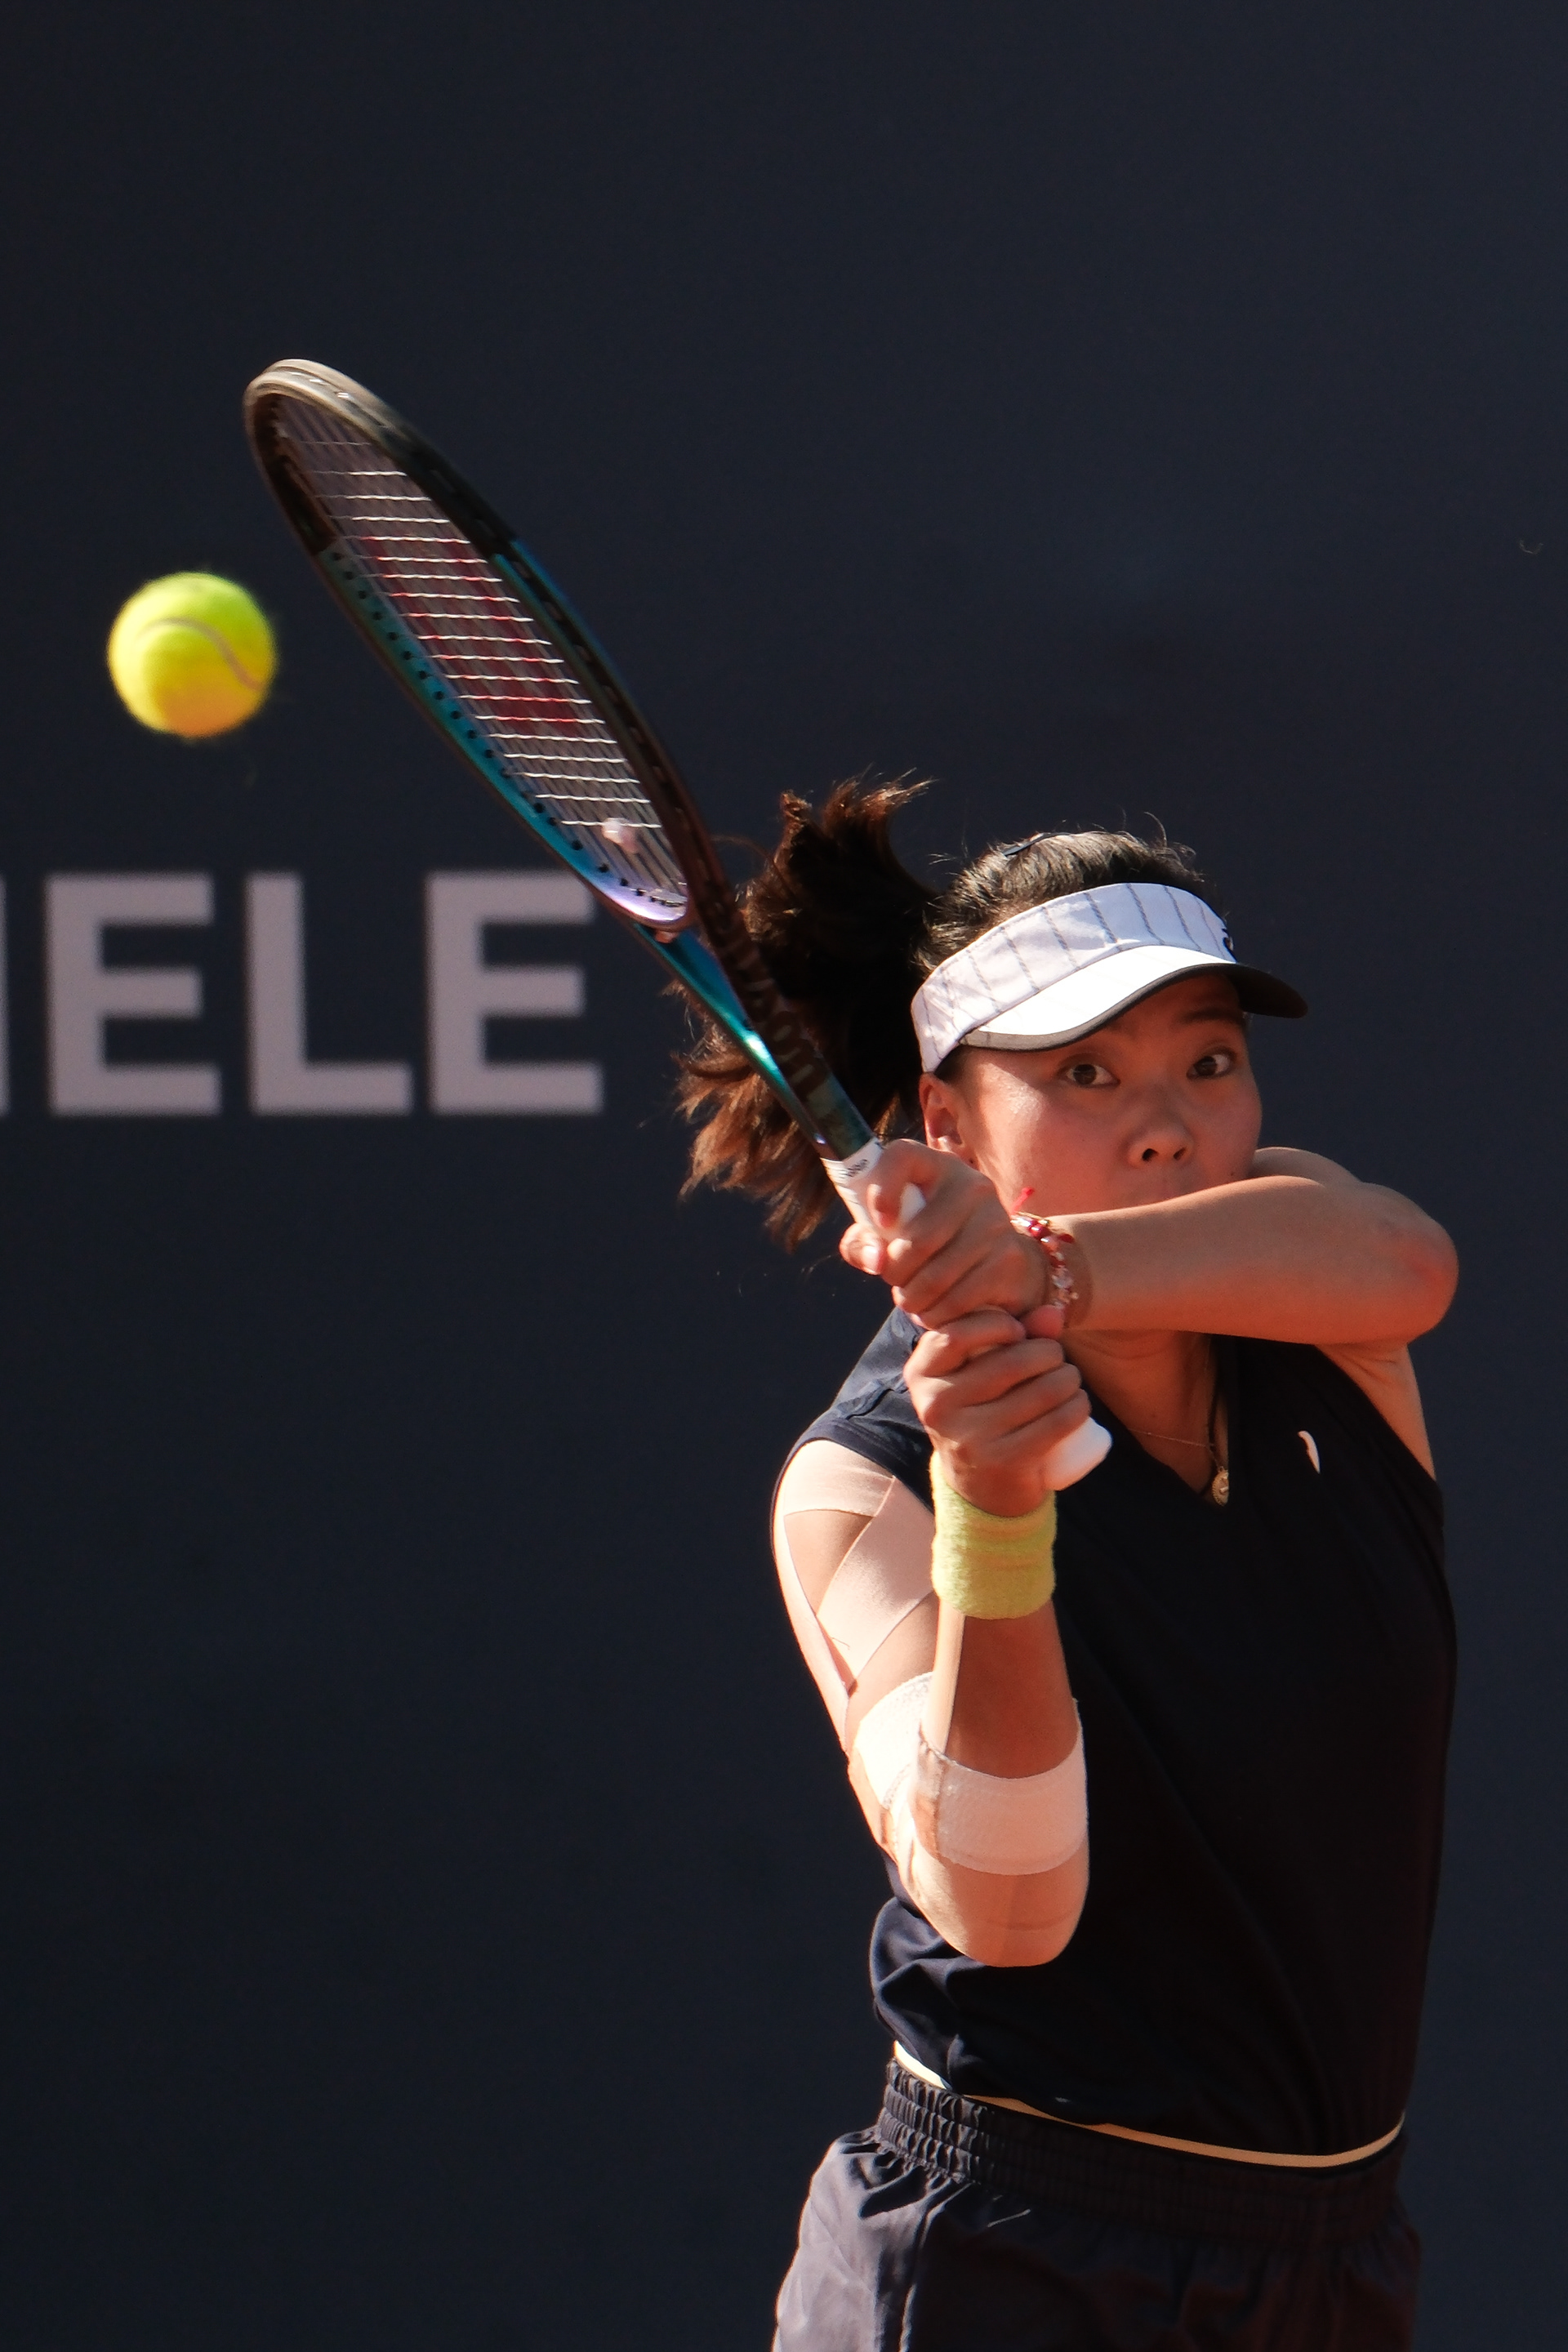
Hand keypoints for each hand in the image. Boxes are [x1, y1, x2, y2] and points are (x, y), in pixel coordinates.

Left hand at [839, 1141, 1049, 1327]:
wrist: (1006, 1261)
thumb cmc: (934, 1242)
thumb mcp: (894, 1234)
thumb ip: (864, 1241)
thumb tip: (875, 1260)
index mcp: (936, 1167)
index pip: (902, 1156)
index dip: (882, 1187)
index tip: (879, 1223)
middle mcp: (971, 1186)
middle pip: (916, 1241)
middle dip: (894, 1273)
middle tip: (894, 1281)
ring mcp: (995, 1222)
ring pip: (935, 1277)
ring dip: (912, 1299)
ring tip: (910, 1299)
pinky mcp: (1008, 1259)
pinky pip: (957, 1299)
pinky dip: (936, 1314)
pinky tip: (933, 1311)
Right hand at [905, 1300, 1089, 1515]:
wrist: (980, 1487)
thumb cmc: (983, 1410)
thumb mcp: (982, 1370)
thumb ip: (1014, 1333)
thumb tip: (1053, 1314)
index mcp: (922, 1374)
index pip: (958, 1333)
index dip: (999, 1324)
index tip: (1018, 1332)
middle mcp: (936, 1406)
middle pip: (1012, 1360)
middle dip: (1049, 1352)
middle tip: (1057, 1360)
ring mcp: (969, 1438)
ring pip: (1042, 1390)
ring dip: (1069, 1379)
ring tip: (1070, 1381)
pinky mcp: (1003, 1462)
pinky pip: (1056, 1422)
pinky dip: (1077, 1406)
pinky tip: (1078, 1403)